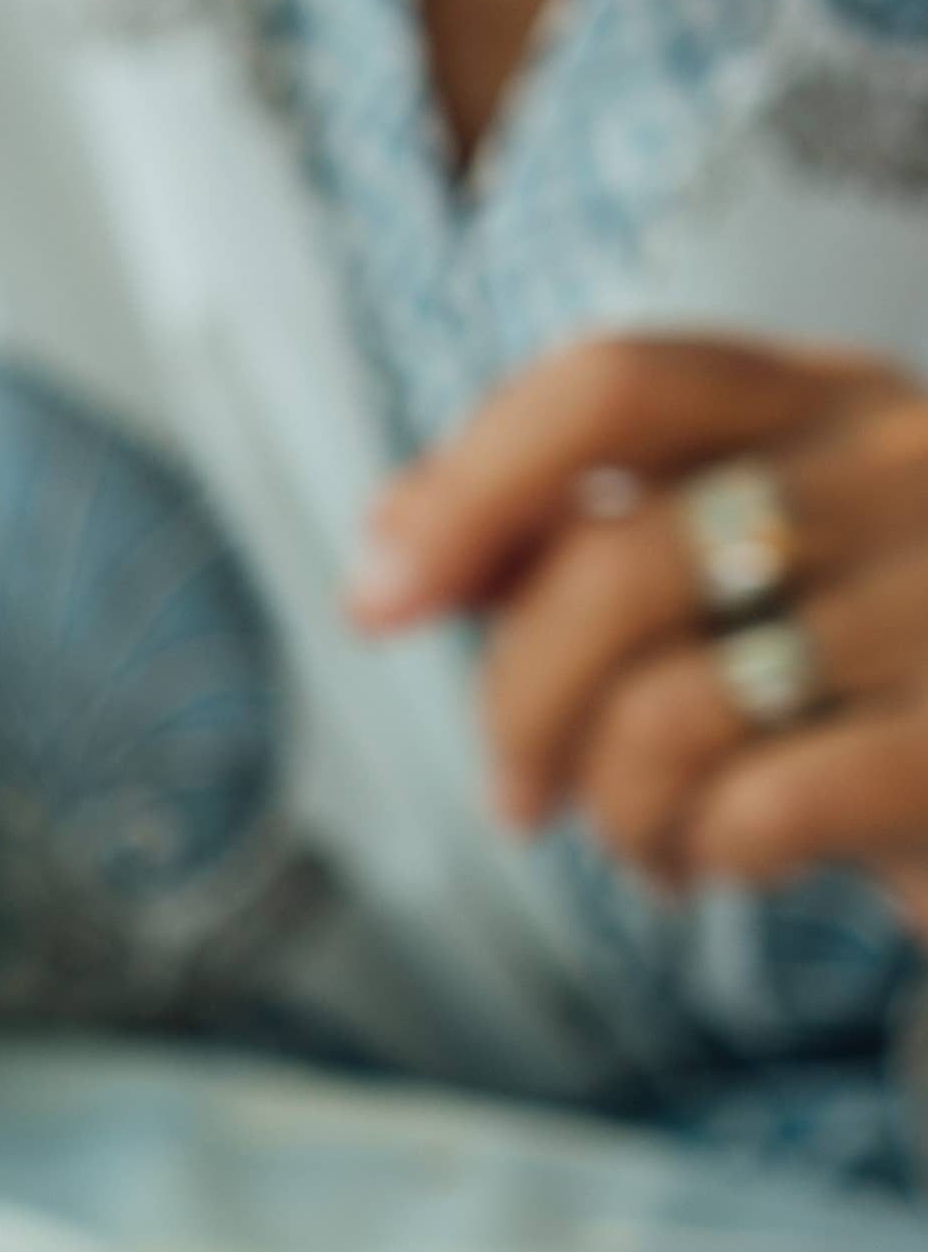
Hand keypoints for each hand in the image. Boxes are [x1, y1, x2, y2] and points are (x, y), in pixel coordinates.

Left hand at [349, 333, 927, 922]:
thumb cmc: (874, 682)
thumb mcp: (745, 576)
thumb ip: (585, 538)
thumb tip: (394, 528)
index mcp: (825, 402)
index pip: (608, 389)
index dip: (465, 489)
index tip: (376, 600)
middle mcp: (901, 469)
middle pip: (610, 569)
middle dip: (518, 709)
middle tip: (520, 799)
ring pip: (668, 709)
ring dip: (615, 807)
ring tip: (653, 839)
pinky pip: (759, 808)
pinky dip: (704, 855)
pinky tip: (725, 862)